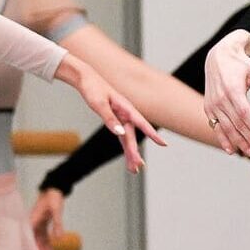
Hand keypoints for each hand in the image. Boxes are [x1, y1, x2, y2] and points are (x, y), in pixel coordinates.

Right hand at [28, 189, 65, 249]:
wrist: (54, 189)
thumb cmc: (53, 198)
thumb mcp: (56, 211)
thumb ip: (57, 225)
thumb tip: (59, 239)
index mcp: (32, 220)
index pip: (30, 238)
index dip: (33, 249)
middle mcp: (33, 223)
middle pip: (35, 241)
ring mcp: (38, 223)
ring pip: (40, 240)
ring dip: (46, 249)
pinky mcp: (43, 223)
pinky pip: (45, 236)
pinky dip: (50, 243)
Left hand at [56, 54, 165, 170]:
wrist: (86, 79)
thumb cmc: (93, 89)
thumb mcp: (99, 104)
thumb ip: (110, 119)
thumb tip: (120, 134)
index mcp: (126, 108)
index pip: (142, 123)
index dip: (152, 134)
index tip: (164, 144)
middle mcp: (126, 114)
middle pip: (132, 136)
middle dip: (134, 152)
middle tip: (138, 167)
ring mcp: (121, 118)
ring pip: (127, 139)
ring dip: (130, 153)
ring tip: (134, 169)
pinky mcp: (115, 120)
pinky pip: (121, 136)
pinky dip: (124, 146)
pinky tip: (129, 156)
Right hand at [202, 29, 249, 155]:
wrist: (218, 57)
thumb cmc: (241, 64)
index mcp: (232, 89)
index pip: (244, 112)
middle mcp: (220, 99)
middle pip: (235, 123)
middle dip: (248, 139)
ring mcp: (213, 104)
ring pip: (226, 127)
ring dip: (238, 142)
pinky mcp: (209, 108)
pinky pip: (216, 126)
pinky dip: (223, 138)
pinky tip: (231, 150)